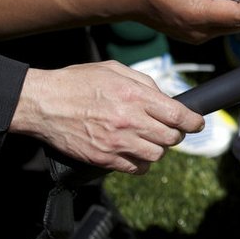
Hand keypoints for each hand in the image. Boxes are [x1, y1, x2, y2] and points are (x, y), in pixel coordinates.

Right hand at [9, 61, 204, 173]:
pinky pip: (136, 169)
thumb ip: (144, 83)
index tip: (197, 123)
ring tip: (150, 140)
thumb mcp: (114, 69)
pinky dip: (141, 164)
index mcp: (135, 96)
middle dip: (175, 135)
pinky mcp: (104, 158)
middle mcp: (129, 120)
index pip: (178, 115)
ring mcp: (117, 142)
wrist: (42, 103)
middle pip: (171, 138)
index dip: (193, 122)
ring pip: (157, 155)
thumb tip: (165, 98)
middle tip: (169, 130)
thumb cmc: (77, 82)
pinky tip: (135, 153)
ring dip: (158, 149)